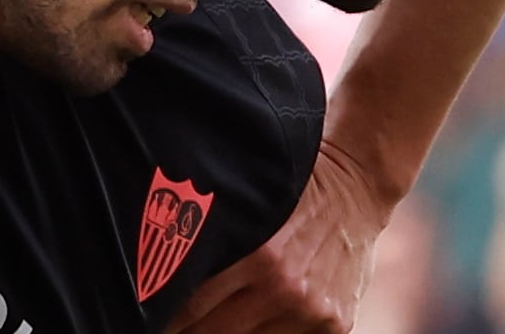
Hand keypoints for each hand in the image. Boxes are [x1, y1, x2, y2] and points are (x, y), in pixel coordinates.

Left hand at [166, 140, 390, 333]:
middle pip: (214, 332)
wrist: (356, 185)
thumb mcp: (252, 205)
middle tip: (167, 326)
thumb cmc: (293, 190)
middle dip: (187, 331)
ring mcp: (311, 311)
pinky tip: (248, 323)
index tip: (148, 316)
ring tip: (206, 323)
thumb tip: (169, 265)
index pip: (191, 306)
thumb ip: (218, 237)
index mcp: (259, 255)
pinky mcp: (334, 326)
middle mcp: (285, 288)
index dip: (165, 317)